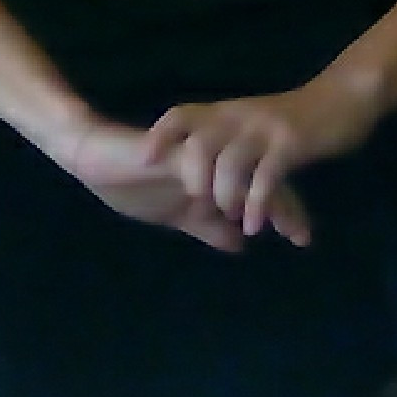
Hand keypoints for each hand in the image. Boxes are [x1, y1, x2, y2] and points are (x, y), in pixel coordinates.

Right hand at [56, 120, 309, 252]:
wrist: (93, 158)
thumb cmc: (133, 184)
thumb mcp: (179, 214)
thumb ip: (209, 226)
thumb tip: (240, 244)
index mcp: (217, 170)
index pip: (260, 185)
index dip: (284, 209)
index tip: (302, 239)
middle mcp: (215, 158)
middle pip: (260, 176)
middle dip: (282, 207)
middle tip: (301, 237)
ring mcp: (197, 153)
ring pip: (239, 171)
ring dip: (252, 197)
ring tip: (264, 227)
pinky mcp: (175, 152)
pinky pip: (205, 167)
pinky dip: (218, 187)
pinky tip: (228, 209)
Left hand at [145, 82, 382, 241]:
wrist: (344, 97)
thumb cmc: (298, 116)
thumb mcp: (257, 124)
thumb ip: (233, 143)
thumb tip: (207, 176)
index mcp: (228, 111)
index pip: (182, 114)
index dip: (160, 136)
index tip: (142, 160)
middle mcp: (241, 116)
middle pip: (199, 142)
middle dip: (193, 177)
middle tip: (196, 203)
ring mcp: (265, 129)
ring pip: (230, 163)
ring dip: (225, 196)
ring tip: (231, 218)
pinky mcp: (290, 144)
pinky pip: (265, 177)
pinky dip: (255, 205)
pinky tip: (254, 227)